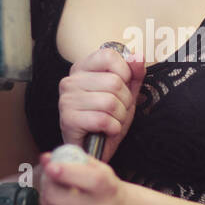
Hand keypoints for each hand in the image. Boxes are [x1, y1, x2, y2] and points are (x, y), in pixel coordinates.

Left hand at [37, 148, 127, 204]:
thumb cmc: (106, 190)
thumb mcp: (98, 168)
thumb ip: (73, 159)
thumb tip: (46, 159)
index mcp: (107, 188)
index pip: (89, 180)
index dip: (66, 172)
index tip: (51, 166)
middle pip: (56, 195)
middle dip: (47, 181)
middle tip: (49, 175)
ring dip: (46, 194)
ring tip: (55, 188)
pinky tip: (59, 203)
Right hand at [58, 46, 145, 164]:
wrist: (94, 149)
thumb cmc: (107, 118)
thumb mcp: (126, 93)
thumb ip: (134, 74)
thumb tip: (138, 56)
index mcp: (82, 68)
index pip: (109, 55)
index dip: (125, 72)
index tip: (123, 87)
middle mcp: (70, 81)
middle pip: (114, 82)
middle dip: (125, 101)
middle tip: (117, 111)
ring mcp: (66, 100)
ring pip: (110, 102)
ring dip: (119, 117)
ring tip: (112, 121)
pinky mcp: (67, 120)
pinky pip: (102, 120)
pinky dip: (112, 128)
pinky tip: (106, 131)